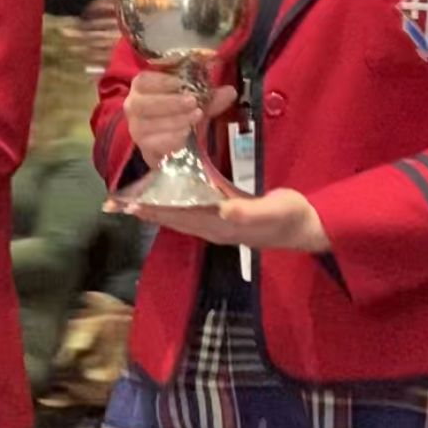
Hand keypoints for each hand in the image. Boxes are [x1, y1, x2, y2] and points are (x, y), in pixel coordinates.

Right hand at [122, 70, 237, 173]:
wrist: (167, 142)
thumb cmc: (178, 113)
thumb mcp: (194, 102)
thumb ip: (210, 97)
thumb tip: (230, 91)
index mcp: (142, 88)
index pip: (143, 81)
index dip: (160, 81)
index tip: (180, 83)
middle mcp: (133, 107)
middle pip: (142, 104)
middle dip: (169, 103)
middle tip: (193, 103)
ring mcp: (137, 129)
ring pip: (148, 125)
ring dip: (174, 121)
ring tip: (195, 118)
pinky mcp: (143, 148)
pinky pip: (153, 144)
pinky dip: (170, 139)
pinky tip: (185, 136)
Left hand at [130, 188, 328, 252]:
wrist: (307, 228)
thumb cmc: (291, 217)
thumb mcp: (275, 211)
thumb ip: (250, 212)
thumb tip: (225, 210)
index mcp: (222, 227)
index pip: (183, 217)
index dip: (158, 211)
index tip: (134, 204)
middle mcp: (216, 229)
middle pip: (176, 220)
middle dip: (150, 211)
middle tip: (121, 203)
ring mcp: (220, 226)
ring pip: (183, 218)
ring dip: (160, 210)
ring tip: (137, 202)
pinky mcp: (227, 220)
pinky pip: (194, 213)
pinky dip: (177, 206)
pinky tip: (170, 198)